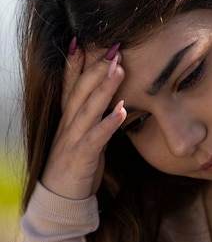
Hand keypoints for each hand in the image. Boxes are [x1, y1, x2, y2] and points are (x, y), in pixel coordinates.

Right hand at [41, 41, 126, 199]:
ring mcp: (72, 140)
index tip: (85, 41)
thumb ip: (94, 120)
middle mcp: (68, 125)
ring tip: (119, 69)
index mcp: (68, 119)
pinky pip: (95, 138)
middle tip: (113, 48)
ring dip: (104, 89)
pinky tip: (122, 111)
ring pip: (87, 109)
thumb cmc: (75, 167)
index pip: (71, 86)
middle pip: (80, 91)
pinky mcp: (80, 158)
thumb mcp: (85, 138)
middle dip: (96, 68)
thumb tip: (113, 102)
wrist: (59, 200)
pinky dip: (108, 124)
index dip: (76, 64)